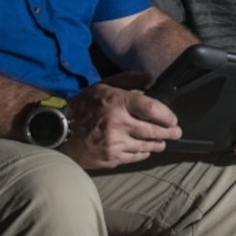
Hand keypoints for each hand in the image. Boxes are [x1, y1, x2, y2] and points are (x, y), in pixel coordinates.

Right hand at [61, 82, 181, 168]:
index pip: (152, 109)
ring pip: (146, 146)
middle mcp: (117, 123)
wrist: (59, 129)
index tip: (173, 118)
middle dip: (169, 132)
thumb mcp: (103, 85)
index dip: (168, 115)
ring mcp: (114, 143)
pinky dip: (143, 153)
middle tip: (176, 132)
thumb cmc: (83, 105)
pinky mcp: (111, 158)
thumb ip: (128, 80)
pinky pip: (135, 157)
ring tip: (163, 142)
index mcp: (117, 102)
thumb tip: (150, 76)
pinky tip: (146, 150)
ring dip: (158, 144)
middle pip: (154, 131)